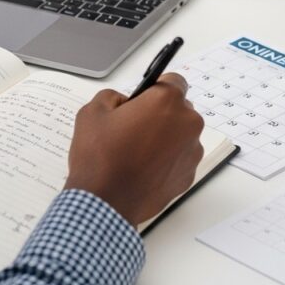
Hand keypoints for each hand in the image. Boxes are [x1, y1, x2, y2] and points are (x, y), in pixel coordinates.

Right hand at [64, 73, 203, 226]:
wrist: (105, 203)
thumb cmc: (100, 157)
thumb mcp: (93, 112)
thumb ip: (113, 96)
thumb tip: (124, 102)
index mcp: (167, 101)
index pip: (173, 81)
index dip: (155, 88)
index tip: (143, 99)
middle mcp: (187, 123)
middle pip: (179, 109)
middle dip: (160, 114)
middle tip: (133, 128)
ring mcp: (191, 152)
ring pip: (180, 135)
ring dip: (165, 138)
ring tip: (136, 152)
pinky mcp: (189, 175)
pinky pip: (180, 158)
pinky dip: (166, 160)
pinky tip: (143, 169)